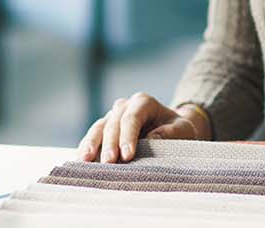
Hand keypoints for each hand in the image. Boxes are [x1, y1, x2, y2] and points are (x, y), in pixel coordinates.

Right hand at [76, 92, 212, 162]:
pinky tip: (80, 162)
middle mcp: (124, 105)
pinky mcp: (105, 129)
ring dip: (91, 145)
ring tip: (84, 161)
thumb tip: (150, 139)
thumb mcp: (183, 129)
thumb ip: (171, 133)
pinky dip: (86, 148)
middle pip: (113, 123)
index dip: (127, 136)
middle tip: (108, 163)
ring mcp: (112, 116)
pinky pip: (93, 137)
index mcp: (143, 102)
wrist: (172, 129)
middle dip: (109, 144)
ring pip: (98, 128)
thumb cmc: (179, 129)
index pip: (132, 118)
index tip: (127, 156)